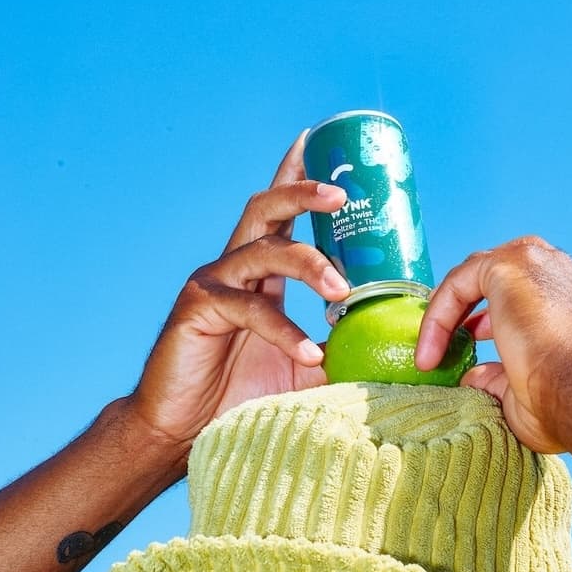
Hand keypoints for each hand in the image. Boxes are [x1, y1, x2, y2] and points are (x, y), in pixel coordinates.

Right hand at [126, 133, 348, 464]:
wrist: (182, 430)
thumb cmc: (241, 393)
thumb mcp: (301, 365)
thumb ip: (335, 345)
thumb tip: (389, 347)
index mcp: (258, 271)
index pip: (278, 212)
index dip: (294, 174)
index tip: (315, 141)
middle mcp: (234, 266)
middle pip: (266, 209)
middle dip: (303, 193)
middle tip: (342, 195)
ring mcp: (213, 284)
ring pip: (263, 250)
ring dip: (308, 263)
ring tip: (342, 290)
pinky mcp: (197, 311)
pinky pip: (248, 309)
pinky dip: (283, 329)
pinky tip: (310, 354)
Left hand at [415, 236, 571, 451]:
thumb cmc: (568, 401)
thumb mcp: (529, 389)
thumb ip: (500, 377)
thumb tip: (474, 377)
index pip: (524, 292)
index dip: (490, 316)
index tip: (470, 345)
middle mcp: (560, 271)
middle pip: (497, 276)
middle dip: (466, 308)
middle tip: (445, 342)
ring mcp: (536, 261)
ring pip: (474, 277)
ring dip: (447, 314)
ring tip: (429, 352)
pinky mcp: (509, 263)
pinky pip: (459, 282)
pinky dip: (439, 316)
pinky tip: (430, 350)